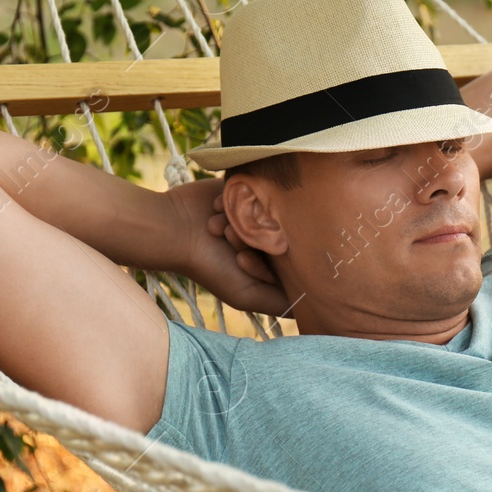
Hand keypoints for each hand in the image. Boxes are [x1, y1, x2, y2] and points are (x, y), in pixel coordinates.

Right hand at [169, 177, 290, 317]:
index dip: (267, 260)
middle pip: (284, 233)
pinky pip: (260, 188)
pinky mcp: (249, 186)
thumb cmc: (209, 266)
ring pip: (271, 210)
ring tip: (219, 227)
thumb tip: (316, 306)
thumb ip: (281, 302)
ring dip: (243, 219)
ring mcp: (259, 208)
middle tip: (230, 242)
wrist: (176, 227)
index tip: (241, 260)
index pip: (291, 258)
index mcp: (272, 258)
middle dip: (256, 238)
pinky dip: (237, 200)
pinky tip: (216, 208)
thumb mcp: (247, 295)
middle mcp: (268, 232)